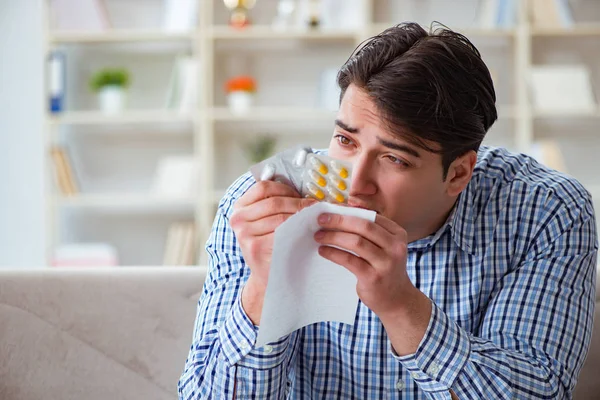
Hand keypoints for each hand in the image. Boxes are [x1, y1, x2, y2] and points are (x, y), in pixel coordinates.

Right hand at [230, 180, 315, 323]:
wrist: (268, 275)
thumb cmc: (272, 245)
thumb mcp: (267, 222)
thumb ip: (275, 204)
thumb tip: (302, 186)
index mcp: (239, 208)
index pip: (263, 187)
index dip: (286, 188)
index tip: (302, 195)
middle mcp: (237, 219)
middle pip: (274, 201)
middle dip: (299, 203)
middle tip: (316, 206)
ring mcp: (243, 234)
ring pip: (280, 217)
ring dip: (301, 216)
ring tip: (315, 218)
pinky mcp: (254, 247)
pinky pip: (282, 233)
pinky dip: (297, 230)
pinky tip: (308, 231)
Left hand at [314, 212, 431, 354]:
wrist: (397, 299)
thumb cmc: (385, 269)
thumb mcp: (385, 247)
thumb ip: (370, 232)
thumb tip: (340, 214)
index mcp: (398, 234)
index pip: (371, 217)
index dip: (348, 212)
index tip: (330, 209)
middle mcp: (395, 247)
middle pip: (363, 226)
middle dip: (339, 221)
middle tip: (320, 219)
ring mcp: (385, 263)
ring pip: (356, 242)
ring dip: (333, 237)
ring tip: (318, 236)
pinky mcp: (373, 277)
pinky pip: (349, 260)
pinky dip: (333, 253)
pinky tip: (323, 250)